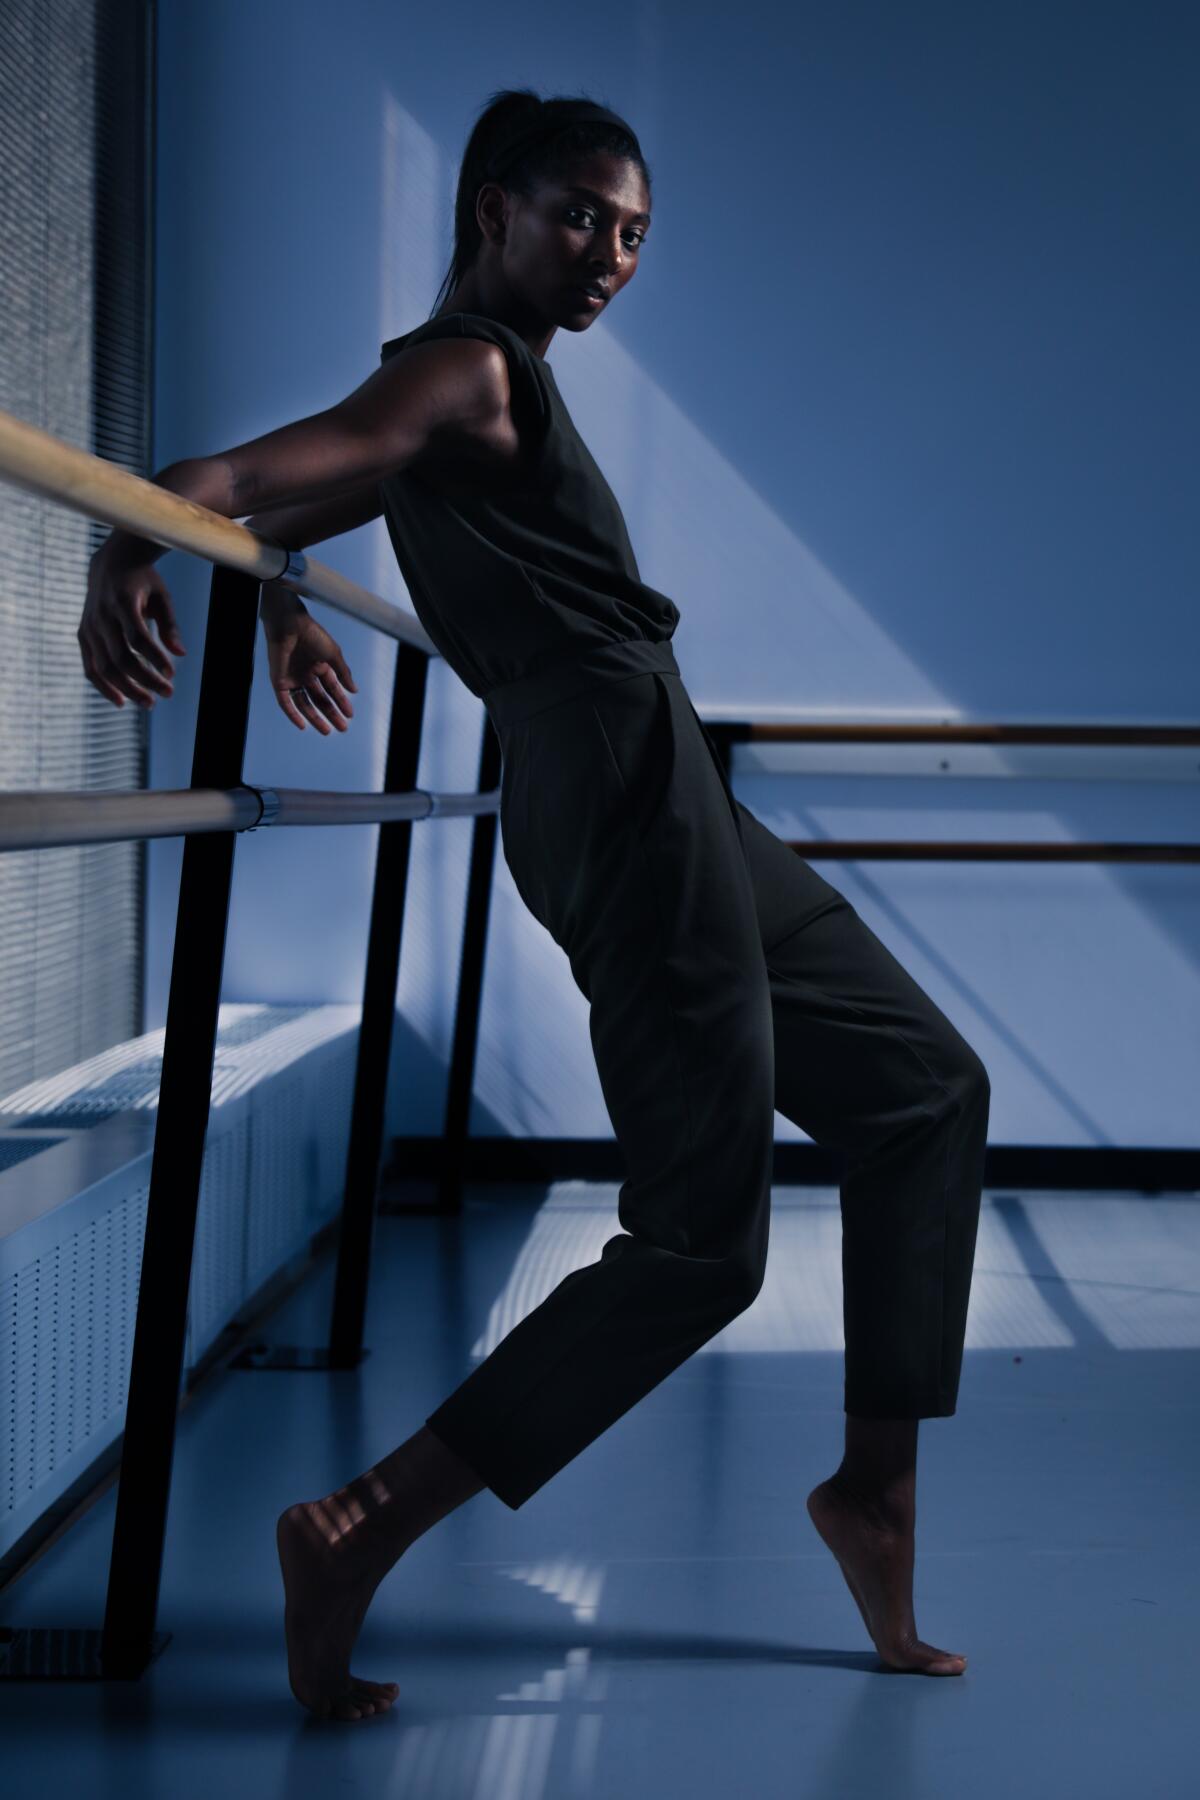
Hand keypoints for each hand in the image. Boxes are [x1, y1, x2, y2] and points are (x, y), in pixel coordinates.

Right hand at [79, 547, 185, 707]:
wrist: (111, 563)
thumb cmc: (143, 582)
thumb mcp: (162, 597)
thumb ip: (170, 625)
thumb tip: (181, 654)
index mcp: (123, 602)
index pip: (137, 638)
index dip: (154, 659)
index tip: (172, 674)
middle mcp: (102, 615)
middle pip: (121, 657)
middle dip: (144, 680)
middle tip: (167, 694)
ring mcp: (89, 627)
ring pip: (104, 667)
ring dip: (127, 689)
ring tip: (149, 702)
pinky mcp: (83, 635)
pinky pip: (90, 667)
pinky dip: (103, 687)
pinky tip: (121, 702)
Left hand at [262, 601, 356, 732]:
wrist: (290, 625)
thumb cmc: (312, 634)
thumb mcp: (333, 655)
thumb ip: (344, 673)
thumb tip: (355, 690)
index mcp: (319, 667)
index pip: (332, 689)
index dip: (341, 702)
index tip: (350, 715)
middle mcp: (306, 675)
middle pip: (320, 699)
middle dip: (331, 713)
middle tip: (343, 727)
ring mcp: (292, 679)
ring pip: (304, 704)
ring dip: (315, 718)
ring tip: (327, 730)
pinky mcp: (279, 681)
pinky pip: (285, 702)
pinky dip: (293, 714)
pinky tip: (303, 725)